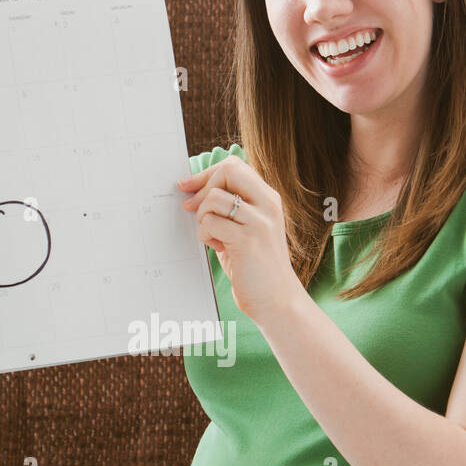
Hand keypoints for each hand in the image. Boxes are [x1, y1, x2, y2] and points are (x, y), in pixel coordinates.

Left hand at [178, 154, 302, 322]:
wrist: (277, 300)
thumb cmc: (256, 267)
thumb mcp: (247, 229)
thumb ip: (229, 209)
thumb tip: (192, 192)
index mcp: (268, 199)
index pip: (235, 166)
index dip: (207, 174)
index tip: (188, 186)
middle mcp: (268, 204)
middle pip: (228, 171)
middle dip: (203, 188)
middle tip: (191, 209)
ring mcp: (259, 221)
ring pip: (214, 198)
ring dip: (203, 217)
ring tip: (213, 236)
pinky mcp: (247, 239)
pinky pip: (211, 223)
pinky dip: (205, 235)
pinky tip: (217, 248)